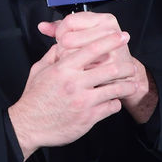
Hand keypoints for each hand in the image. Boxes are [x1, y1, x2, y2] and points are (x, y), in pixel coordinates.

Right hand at [8, 14, 132, 160]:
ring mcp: (83, 101)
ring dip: (127, 85)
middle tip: (131, 65)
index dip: (110, 41)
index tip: (121, 37)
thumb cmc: (34, 97)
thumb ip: (53, 55)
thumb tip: (63, 43)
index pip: (92, 49)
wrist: (29, 125)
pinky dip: (115, 103)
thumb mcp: (39, 70)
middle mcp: (75, 83)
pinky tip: (114, 101)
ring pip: (115, 89)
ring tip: (133, 84)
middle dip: (126, 65)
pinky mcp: (88, 118)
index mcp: (63, 68)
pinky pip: (110, 107)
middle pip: (110, 69)